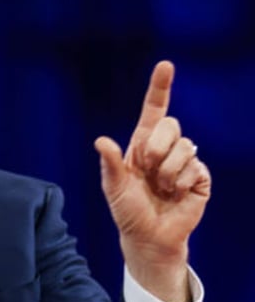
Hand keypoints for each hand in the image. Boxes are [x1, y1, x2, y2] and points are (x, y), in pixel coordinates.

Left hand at [94, 61, 210, 301]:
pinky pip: (196, 167)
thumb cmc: (128, 210)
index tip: (166, 65)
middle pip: (171, 125)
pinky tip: (176, 194)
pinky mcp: (200, 177)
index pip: (154, 110)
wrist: (149, 236)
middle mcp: (165, 148)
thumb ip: (109, 163)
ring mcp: (185, 161)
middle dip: (156, 147)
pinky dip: (181, 182)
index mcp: (142, 144)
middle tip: (147, 169)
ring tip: (160, 188)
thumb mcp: (113, 187)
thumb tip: (100, 141)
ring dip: (168, 171)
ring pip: (185, 147)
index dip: (160, 87)